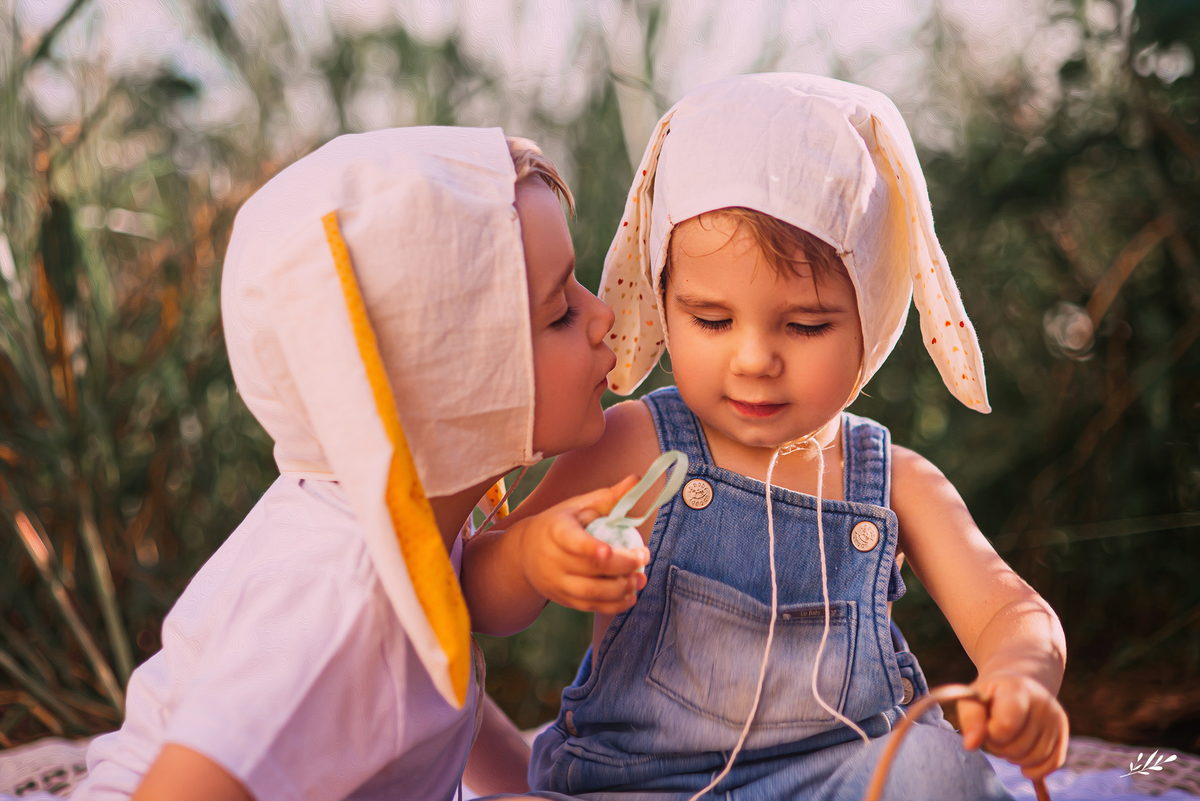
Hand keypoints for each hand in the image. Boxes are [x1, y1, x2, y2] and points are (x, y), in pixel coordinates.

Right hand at [511, 475, 648, 614]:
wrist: (526, 552)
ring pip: (592, 592)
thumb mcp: (580, 506)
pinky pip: (591, 607)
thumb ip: (610, 496)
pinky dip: (614, 605)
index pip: (571, 540)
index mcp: (555, 530)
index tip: (608, 552)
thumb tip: (637, 480)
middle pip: (590, 568)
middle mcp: (552, 559)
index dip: (589, 547)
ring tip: (641, 578)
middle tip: (643, 557)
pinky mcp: (564, 599)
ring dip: (622, 589)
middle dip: (623, 566)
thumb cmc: (561, 523)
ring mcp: (556, 582)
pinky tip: (630, 595)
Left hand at [958, 671, 1068, 780]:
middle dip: (998, 746)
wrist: (1018, 686)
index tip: (986, 724)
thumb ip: (970, 719)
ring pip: (1032, 759)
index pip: (1006, 725)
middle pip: (1017, 746)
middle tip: (994, 730)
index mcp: (1017, 689)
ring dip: (1013, 757)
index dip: (991, 733)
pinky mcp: (1063, 734)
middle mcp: (1043, 703)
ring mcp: (1056, 719)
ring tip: (1007, 738)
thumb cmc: (990, 696)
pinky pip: (1050, 765)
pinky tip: (1022, 757)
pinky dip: (1033, 768)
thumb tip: (971, 745)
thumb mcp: (973, 700)